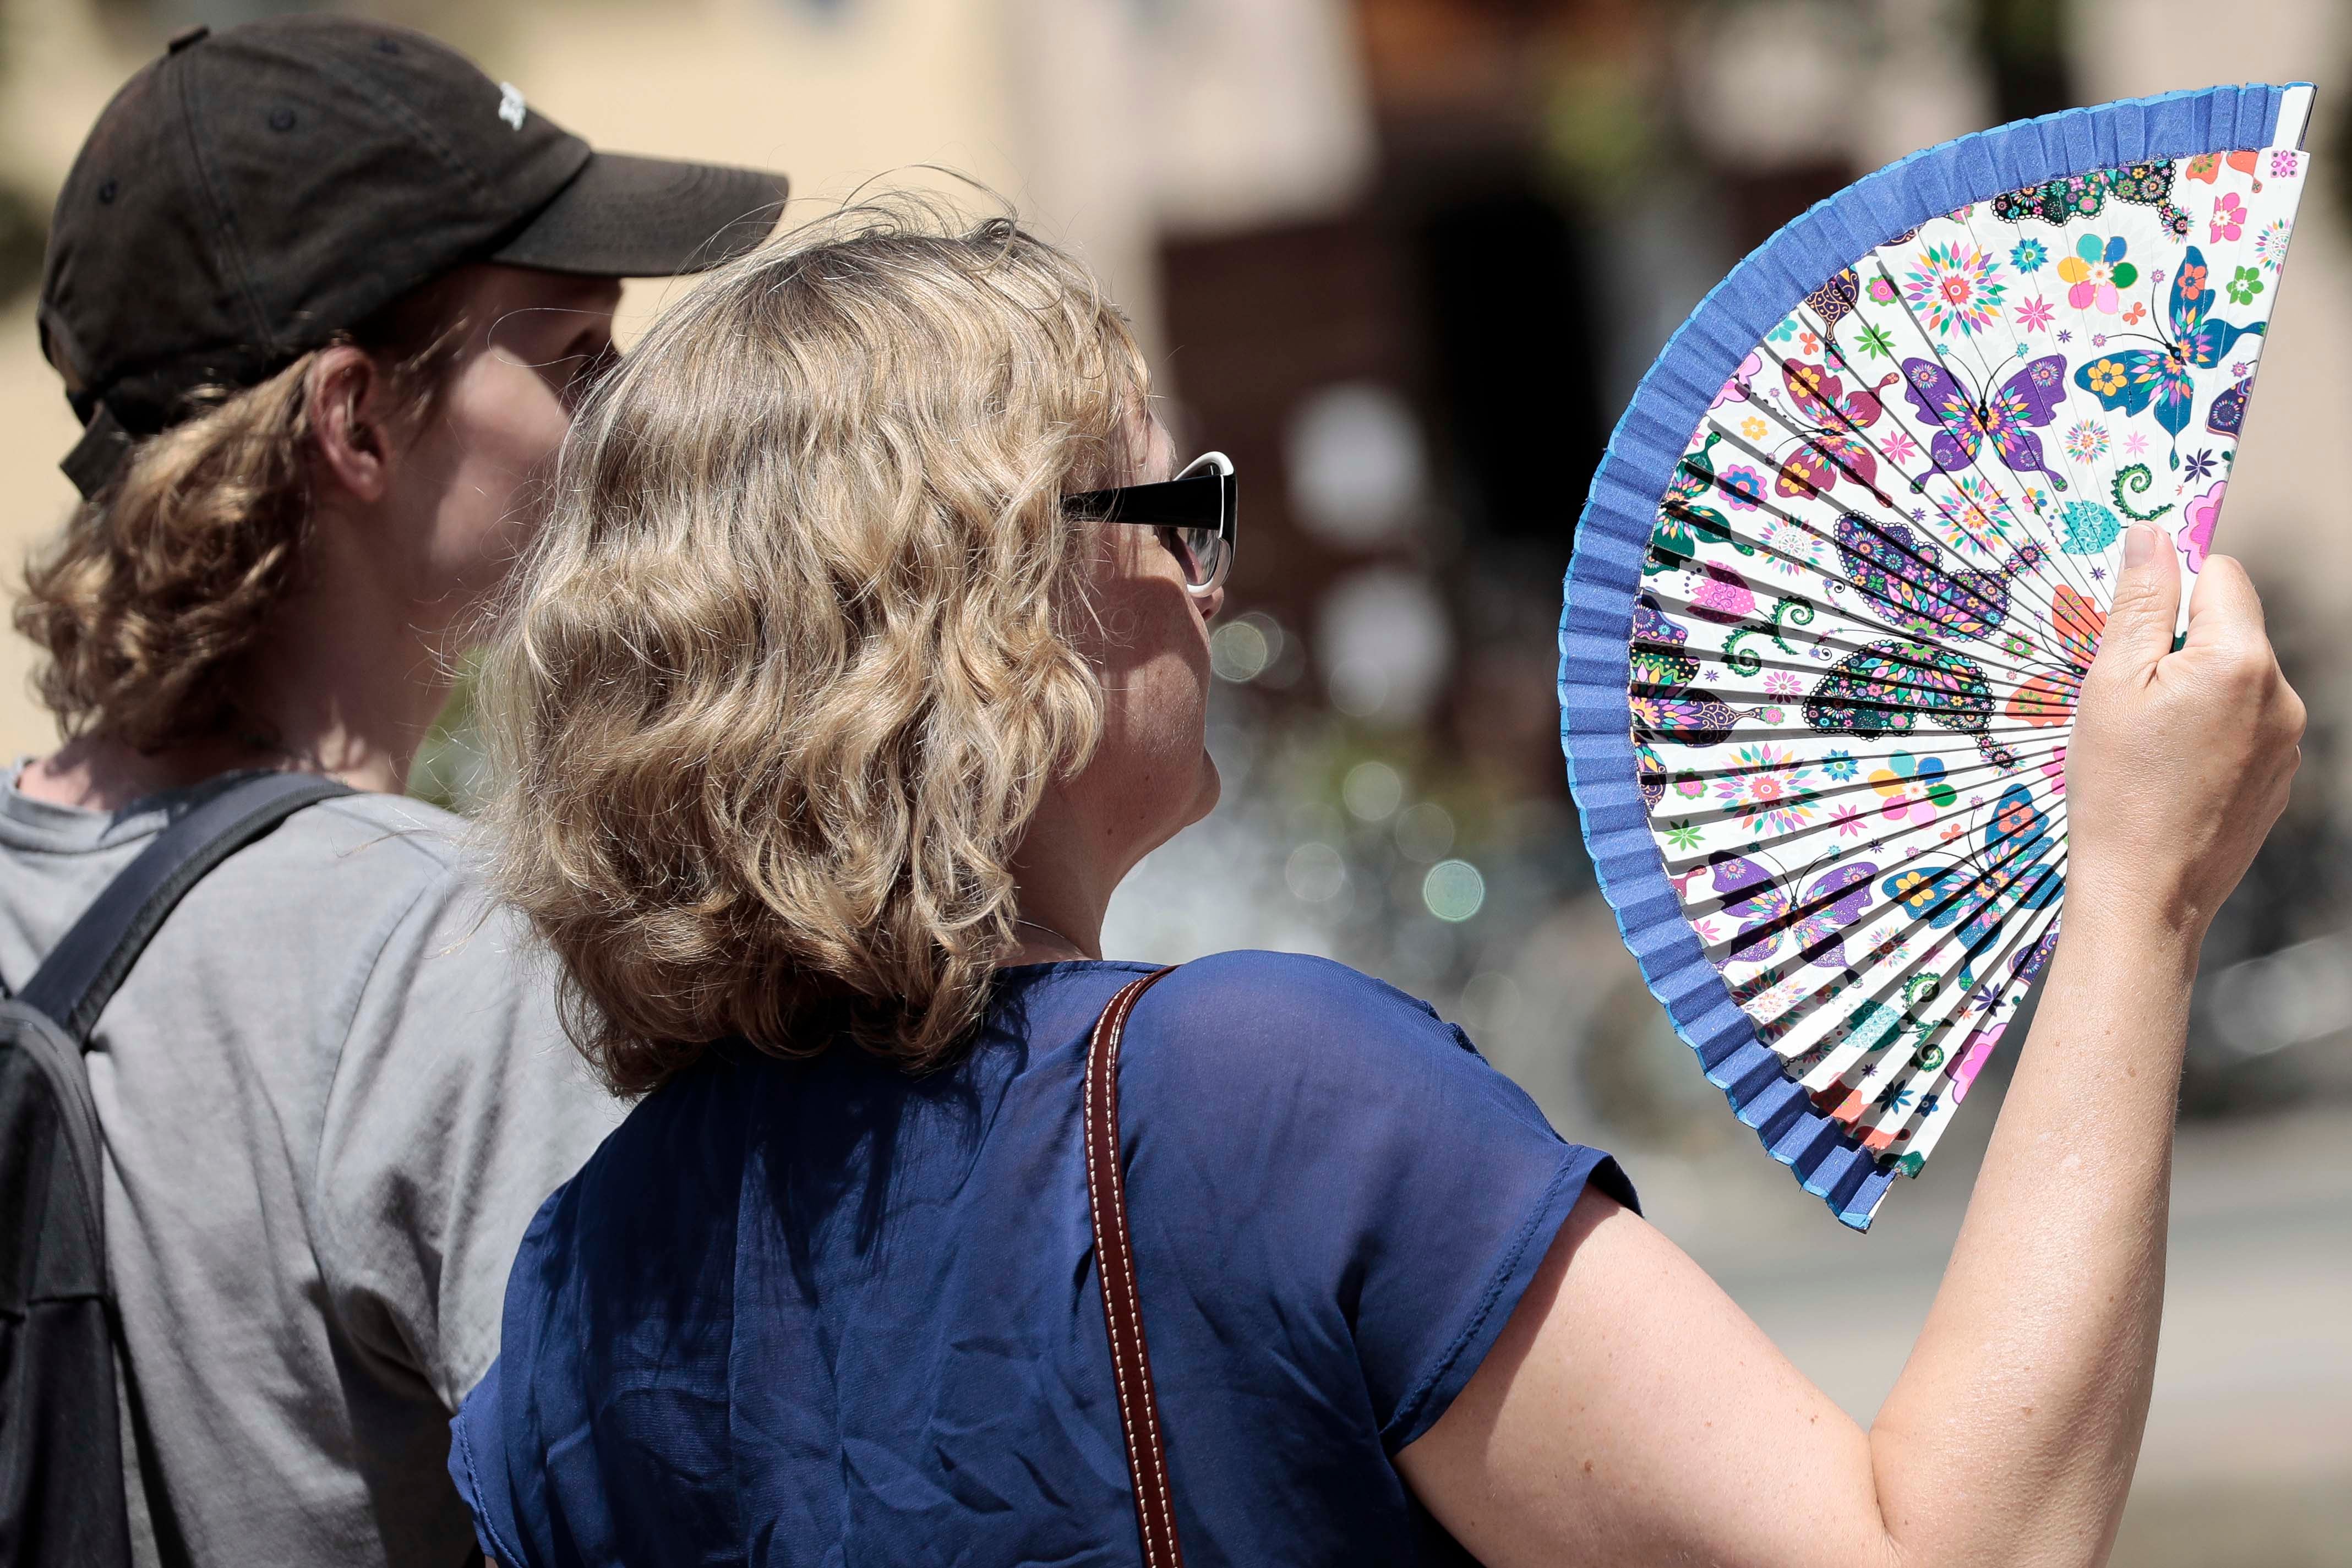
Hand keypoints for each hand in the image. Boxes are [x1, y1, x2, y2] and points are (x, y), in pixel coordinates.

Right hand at [2064, 524, 2303, 944]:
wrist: (2146, 896)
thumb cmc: (2116, 790)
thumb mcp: (2109, 685)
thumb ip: (2139, 604)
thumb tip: (2152, 536)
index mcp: (2238, 660)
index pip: (2220, 574)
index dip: (2172, 590)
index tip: (2134, 628)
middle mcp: (2281, 693)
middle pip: (2231, 629)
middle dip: (2180, 647)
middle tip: (2130, 702)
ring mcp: (2289, 739)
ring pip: (2238, 679)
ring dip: (2196, 692)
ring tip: (2151, 746)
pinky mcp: (2283, 775)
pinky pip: (2248, 725)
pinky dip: (2212, 733)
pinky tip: (2174, 773)